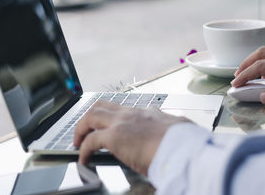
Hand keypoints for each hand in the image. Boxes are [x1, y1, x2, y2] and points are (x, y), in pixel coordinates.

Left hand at [73, 100, 189, 174]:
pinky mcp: (115, 137)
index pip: (125, 109)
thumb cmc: (186, 142)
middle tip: (85, 130)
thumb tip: (179, 130)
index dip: (114, 116)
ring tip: (78, 141)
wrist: (183, 147)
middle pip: (103, 106)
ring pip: (92, 115)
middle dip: (90, 117)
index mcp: (148, 112)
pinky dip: (83, 149)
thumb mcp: (180, 129)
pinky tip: (83, 159)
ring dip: (81, 128)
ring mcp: (122, 122)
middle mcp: (133, 113)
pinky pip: (90, 141)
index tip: (110, 125)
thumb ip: (172, 128)